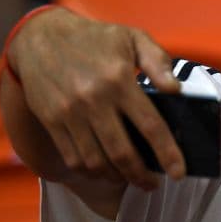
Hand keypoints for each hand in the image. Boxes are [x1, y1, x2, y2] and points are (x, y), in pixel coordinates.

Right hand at [6, 7, 184, 188]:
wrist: (41, 37)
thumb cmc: (96, 39)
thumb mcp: (132, 37)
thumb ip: (158, 61)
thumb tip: (177, 90)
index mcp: (120, 80)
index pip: (150, 125)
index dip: (167, 153)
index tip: (179, 172)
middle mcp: (94, 100)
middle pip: (122, 152)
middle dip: (142, 176)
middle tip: (154, 184)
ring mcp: (70, 113)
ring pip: (96, 161)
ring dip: (117, 177)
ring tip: (131, 179)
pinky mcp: (51, 121)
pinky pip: (73, 157)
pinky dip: (91, 170)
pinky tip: (105, 170)